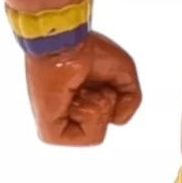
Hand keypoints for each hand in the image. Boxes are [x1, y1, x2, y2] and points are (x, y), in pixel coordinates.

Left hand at [24, 32, 140, 144]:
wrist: (66, 45)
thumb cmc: (88, 50)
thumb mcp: (124, 73)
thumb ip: (132, 100)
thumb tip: (118, 120)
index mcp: (78, 99)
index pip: (107, 115)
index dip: (113, 94)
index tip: (97, 76)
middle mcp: (65, 113)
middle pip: (105, 126)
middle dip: (107, 102)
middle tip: (88, 83)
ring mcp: (57, 125)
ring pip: (98, 135)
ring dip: (99, 106)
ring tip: (80, 89)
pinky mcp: (50, 133)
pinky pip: (89, 137)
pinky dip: (90, 114)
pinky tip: (73, 98)